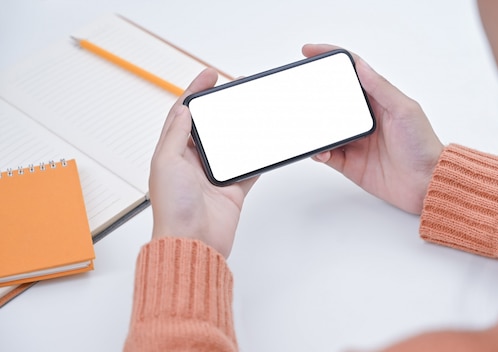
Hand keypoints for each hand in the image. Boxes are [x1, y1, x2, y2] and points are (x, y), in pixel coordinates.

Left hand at [149, 69, 257, 256]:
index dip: (195, 92)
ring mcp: (213, 176)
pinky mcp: (232, 190)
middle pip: (209, 126)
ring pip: (230, 144)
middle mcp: (192, 163)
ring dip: (240, 127)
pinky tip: (264, 144)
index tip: (210, 76)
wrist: (193, 242)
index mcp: (172, 153)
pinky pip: (248, 168)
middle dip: (220, 106)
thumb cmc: (173, 209)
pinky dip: (256, 157)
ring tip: (251, 109)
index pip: (183, 114)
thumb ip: (176, 134)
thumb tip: (184, 109)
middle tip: (235, 88)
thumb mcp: (167, 162)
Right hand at [302, 44, 443, 214]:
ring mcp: (355, 141)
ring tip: (306, 124)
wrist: (426, 185)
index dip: (331, 59)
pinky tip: (320, 151)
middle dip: (313, 92)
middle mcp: (365, 118)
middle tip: (297, 88)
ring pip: (325, 128)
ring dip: (313, 126)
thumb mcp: (405, 111)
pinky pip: (326, 154)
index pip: (352, 72)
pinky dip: (319, 151)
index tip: (309, 51)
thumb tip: (361, 66)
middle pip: (332, 99)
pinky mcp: (350, 163)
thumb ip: (381, 88)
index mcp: (379, 100)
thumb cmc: (423, 147)